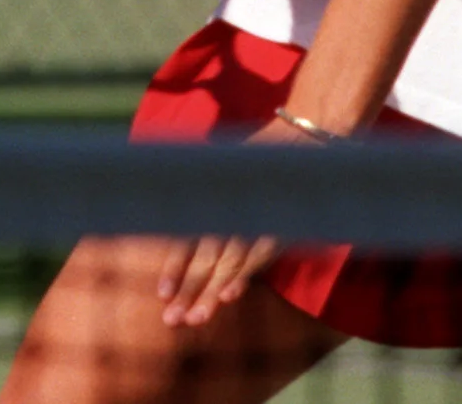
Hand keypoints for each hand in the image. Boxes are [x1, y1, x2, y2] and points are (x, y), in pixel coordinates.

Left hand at [154, 114, 324, 326]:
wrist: (300, 140)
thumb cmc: (259, 162)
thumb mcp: (226, 178)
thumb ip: (210, 208)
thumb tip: (185, 243)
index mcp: (212, 198)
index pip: (189, 236)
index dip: (175, 266)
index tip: (161, 294)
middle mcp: (228, 206)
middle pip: (204, 255)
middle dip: (188, 289)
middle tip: (172, 321)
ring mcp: (253, 215)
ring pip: (227, 260)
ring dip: (211, 290)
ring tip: (197, 318)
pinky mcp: (278, 221)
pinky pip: (259, 252)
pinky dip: (244, 274)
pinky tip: (230, 296)